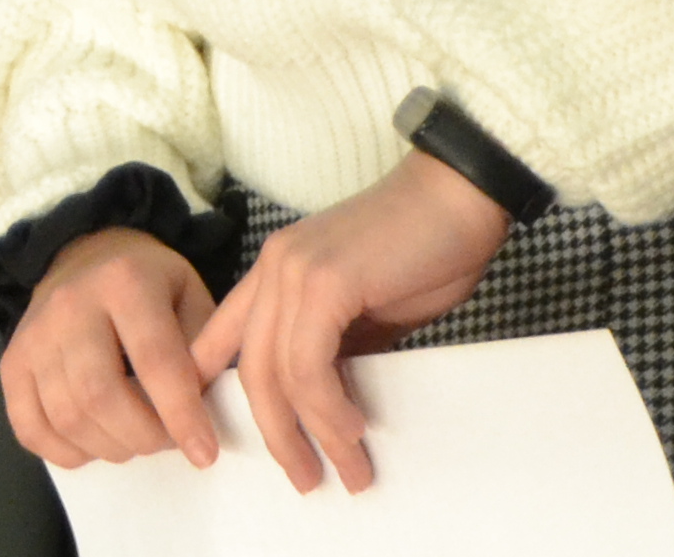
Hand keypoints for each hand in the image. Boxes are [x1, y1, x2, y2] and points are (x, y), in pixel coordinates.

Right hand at [0, 226, 220, 472]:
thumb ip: (204, 350)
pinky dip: (65, 452)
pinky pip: (29, 427)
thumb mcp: (190, 297)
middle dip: (142, 436)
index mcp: (124, 281)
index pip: (154, 361)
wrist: (86, 255)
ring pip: (67, 416)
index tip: (204, 453)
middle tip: (167, 442)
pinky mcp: (12, 361)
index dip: (181, 415)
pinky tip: (95, 444)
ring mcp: (33, 333)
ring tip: (136, 439)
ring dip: (110, 447)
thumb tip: (204, 413)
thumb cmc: (150, 284)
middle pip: (100, 394)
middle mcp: (70, 304)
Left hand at [189, 150, 508, 495]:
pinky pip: (309, 363)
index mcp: (275, 272)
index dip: (214, 394)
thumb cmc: (424, 251)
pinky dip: (328, 407)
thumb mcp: (366, 311)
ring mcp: (293, 270)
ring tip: (346, 471)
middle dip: (274, 435)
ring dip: (312, 434)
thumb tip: (328, 406)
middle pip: (248, 370)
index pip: (222, 339)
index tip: (226, 443)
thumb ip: (337, 347)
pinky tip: (354, 430)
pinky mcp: (324, 280)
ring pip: (276, 373)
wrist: (459, 195)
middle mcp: (272, 267)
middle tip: (304, 478)